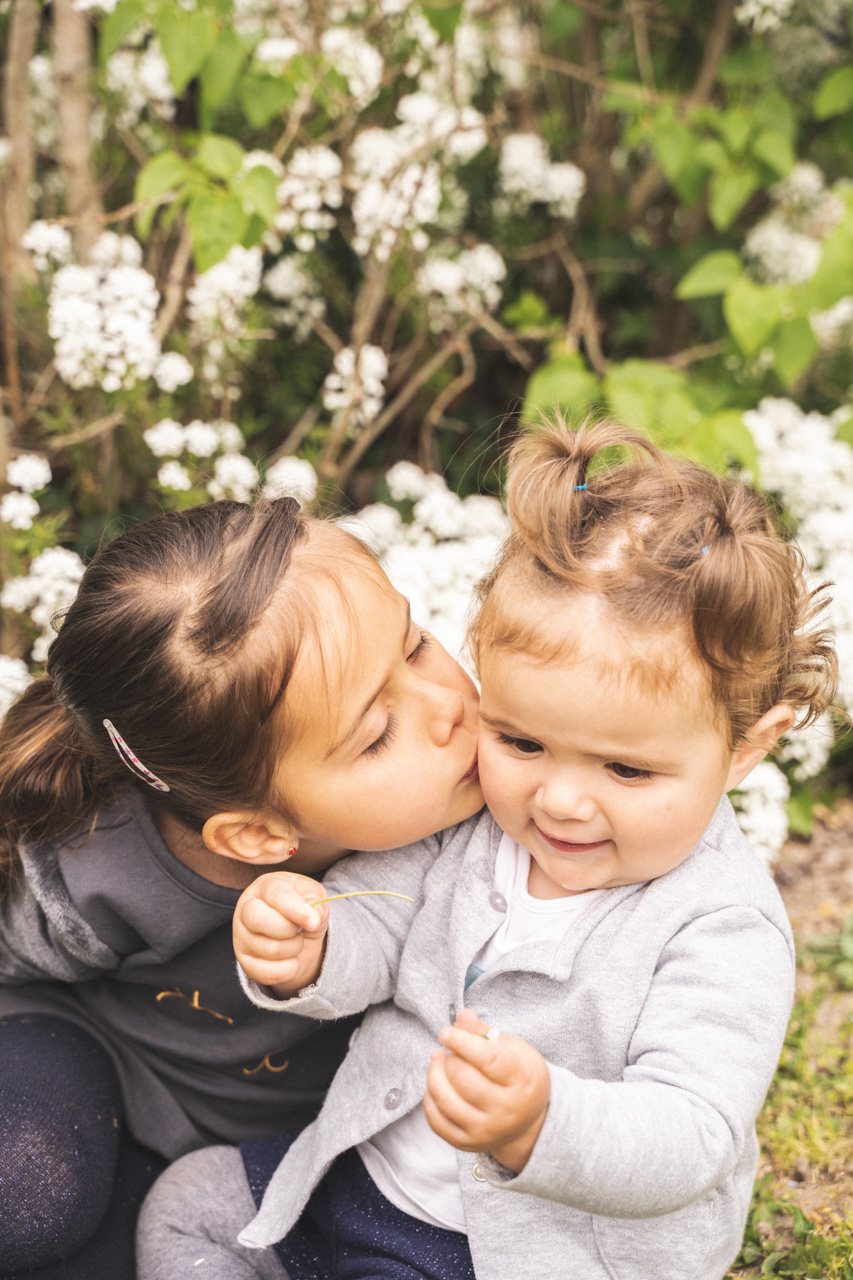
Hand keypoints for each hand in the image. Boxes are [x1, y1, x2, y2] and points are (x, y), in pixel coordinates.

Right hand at [233, 871, 328, 996]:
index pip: (275, 896)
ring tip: (296, 940)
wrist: (300, 933)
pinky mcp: (245, 963)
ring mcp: (242, 937)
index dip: (296, 910)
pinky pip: (267, 973)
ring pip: (269, 950)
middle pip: (259, 920)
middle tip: (300, 928)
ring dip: (294, 949)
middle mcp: (246, 909)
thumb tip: (314, 915)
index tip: (314, 921)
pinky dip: (288, 969)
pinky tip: (291, 958)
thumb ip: (315, 901)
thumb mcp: (314, 895)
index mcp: (265, 887)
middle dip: (289, 929)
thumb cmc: (304, 907)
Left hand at [423, 1008, 550, 1174]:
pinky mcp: (467, 1143)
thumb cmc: (520, 1078)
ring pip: (445, 1099)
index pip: (488, 1059)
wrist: (529, 1124)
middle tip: (450, 1047)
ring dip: (434, 1073)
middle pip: (463, 1078)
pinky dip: (430, 1097)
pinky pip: (435, 1120)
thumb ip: (486, 1032)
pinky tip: (437, 1083)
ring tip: (438, 1059)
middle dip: (450, 1057)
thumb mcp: (515, 1050)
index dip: (463, 1042)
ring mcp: (486, 1131)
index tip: (446, 1032)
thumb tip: (462, 1015)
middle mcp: (506, 1111)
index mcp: (523, 1082)